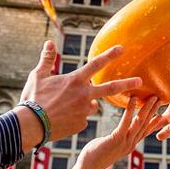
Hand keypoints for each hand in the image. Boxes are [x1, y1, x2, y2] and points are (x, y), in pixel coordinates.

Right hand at [17, 41, 141, 146]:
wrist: (30, 126)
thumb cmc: (33, 99)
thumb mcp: (38, 76)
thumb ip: (47, 59)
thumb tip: (49, 42)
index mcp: (75, 80)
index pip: (96, 64)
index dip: (110, 55)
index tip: (122, 48)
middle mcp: (84, 94)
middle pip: (110, 88)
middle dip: (127, 84)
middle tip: (140, 81)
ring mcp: (84, 111)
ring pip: (92, 105)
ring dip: (85, 104)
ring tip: (65, 108)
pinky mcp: (82, 124)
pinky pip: (82, 119)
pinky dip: (75, 118)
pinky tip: (62, 120)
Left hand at [66, 96, 166, 168]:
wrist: (89, 166)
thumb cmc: (96, 155)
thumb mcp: (112, 145)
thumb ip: (118, 138)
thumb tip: (118, 133)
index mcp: (130, 145)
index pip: (145, 132)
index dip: (154, 122)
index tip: (162, 113)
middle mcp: (131, 143)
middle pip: (145, 124)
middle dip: (153, 111)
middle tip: (160, 99)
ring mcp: (125, 142)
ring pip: (139, 122)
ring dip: (147, 108)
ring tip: (152, 97)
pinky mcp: (117, 139)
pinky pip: (126, 122)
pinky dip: (130, 110)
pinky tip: (133, 100)